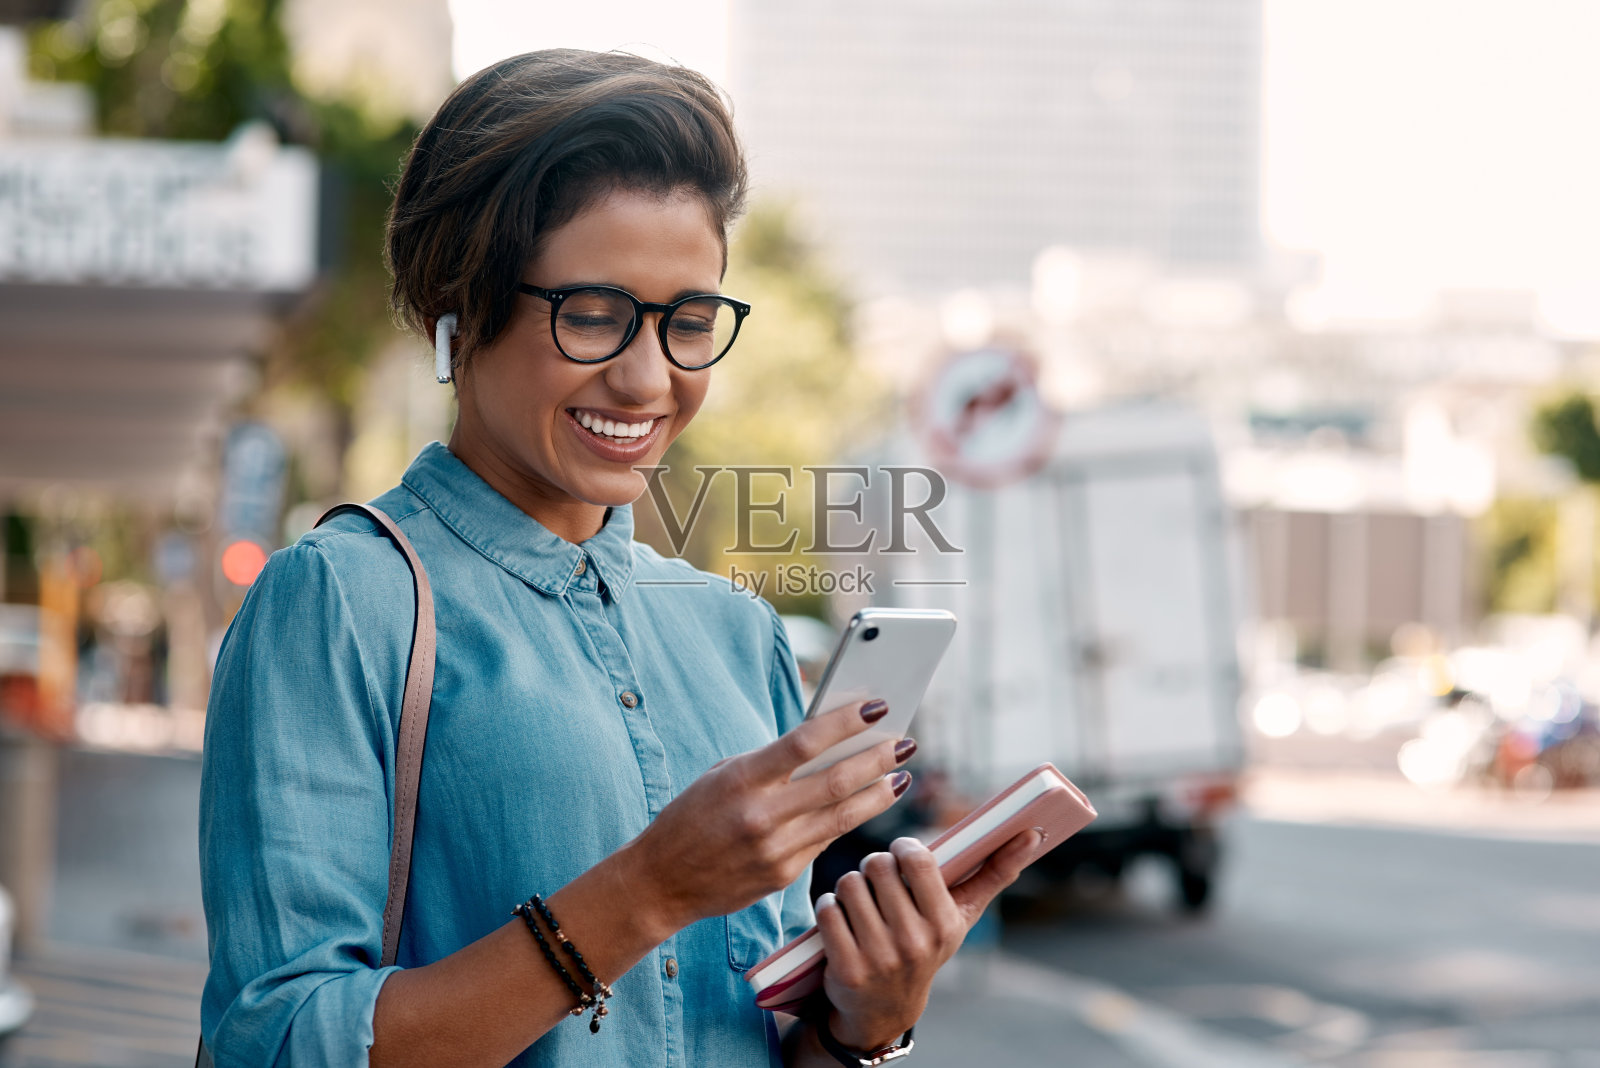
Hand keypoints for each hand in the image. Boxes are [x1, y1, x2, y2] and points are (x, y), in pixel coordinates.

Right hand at [623, 699, 913, 937]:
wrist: (662, 881)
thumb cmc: (694, 814)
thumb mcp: (724, 775)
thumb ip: (772, 761)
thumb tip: (828, 741)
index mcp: (742, 779)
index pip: (805, 742)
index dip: (846, 722)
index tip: (878, 706)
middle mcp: (761, 815)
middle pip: (836, 781)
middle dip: (878, 758)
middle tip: (906, 743)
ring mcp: (774, 849)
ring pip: (843, 817)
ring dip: (879, 794)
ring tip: (901, 775)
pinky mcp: (782, 875)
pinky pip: (825, 841)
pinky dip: (850, 820)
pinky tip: (868, 804)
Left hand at [815, 829, 1040, 1050]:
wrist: (885, 1007)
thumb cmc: (927, 943)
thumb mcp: (961, 914)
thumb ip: (995, 872)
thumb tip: (1033, 834)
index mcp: (945, 923)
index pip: (918, 860)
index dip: (903, 847)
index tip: (902, 854)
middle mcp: (914, 942)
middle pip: (877, 865)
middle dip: (874, 867)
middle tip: (879, 882)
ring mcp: (879, 957)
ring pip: (849, 883)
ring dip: (850, 887)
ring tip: (862, 903)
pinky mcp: (847, 968)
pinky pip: (828, 909)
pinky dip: (831, 908)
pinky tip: (843, 921)